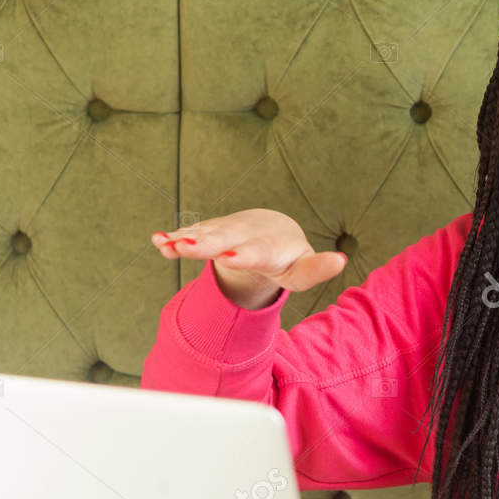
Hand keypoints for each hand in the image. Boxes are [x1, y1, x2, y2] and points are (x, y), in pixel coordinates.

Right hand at [151, 209, 346, 308]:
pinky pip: (191, 234)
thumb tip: (341, 260)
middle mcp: (245, 233)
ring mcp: (225, 231)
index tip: (233, 257)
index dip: (245, 252)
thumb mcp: (302, 268)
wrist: (271, 230)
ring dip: (185, 239)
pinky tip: (157, 241)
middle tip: (190, 247)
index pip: (257, 249)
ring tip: (166, 244)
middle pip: (225, 239)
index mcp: (269, 245)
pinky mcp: (209, 233)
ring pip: (204, 234)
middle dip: (207, 243)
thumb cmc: (288, 256)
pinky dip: (175, 238)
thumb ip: (316, 268)